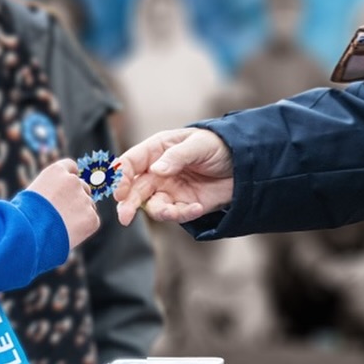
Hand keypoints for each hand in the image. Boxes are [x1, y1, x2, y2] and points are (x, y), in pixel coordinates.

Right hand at [26, 158, 99, 248]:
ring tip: (61, 227)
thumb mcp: (32, 195)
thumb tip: (57, 197)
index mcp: (56, 171)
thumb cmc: (23, 217)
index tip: (67, 189)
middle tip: (64, 215)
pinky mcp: (91, 217)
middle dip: (77, 199)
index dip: (70, 179)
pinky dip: (84, 228)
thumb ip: (50, 190)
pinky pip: (92, 221)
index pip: (71, 167)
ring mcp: (84, 198)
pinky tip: (69, 234)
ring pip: (88, 205)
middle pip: (82, 187)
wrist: (28, 235)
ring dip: (80, 214)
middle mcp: (73, 181)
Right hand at [114, 128, 234, 226]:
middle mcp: (157, 171)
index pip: (130, 163)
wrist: (244, 163)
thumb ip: (177, 156)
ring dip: (158, 212)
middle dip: (127, 203)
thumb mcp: (198, 145)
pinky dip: (182, 215)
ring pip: (152, 206)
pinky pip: (175, 214)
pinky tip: (198, 208)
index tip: (119, 191)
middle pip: (135, 189)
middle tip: (124, 217)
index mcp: (156, 150)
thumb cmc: (217, 145)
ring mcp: (169, 189)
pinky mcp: (183, 205)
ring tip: (172, 212)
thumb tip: (156, 169)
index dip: (120, 176)